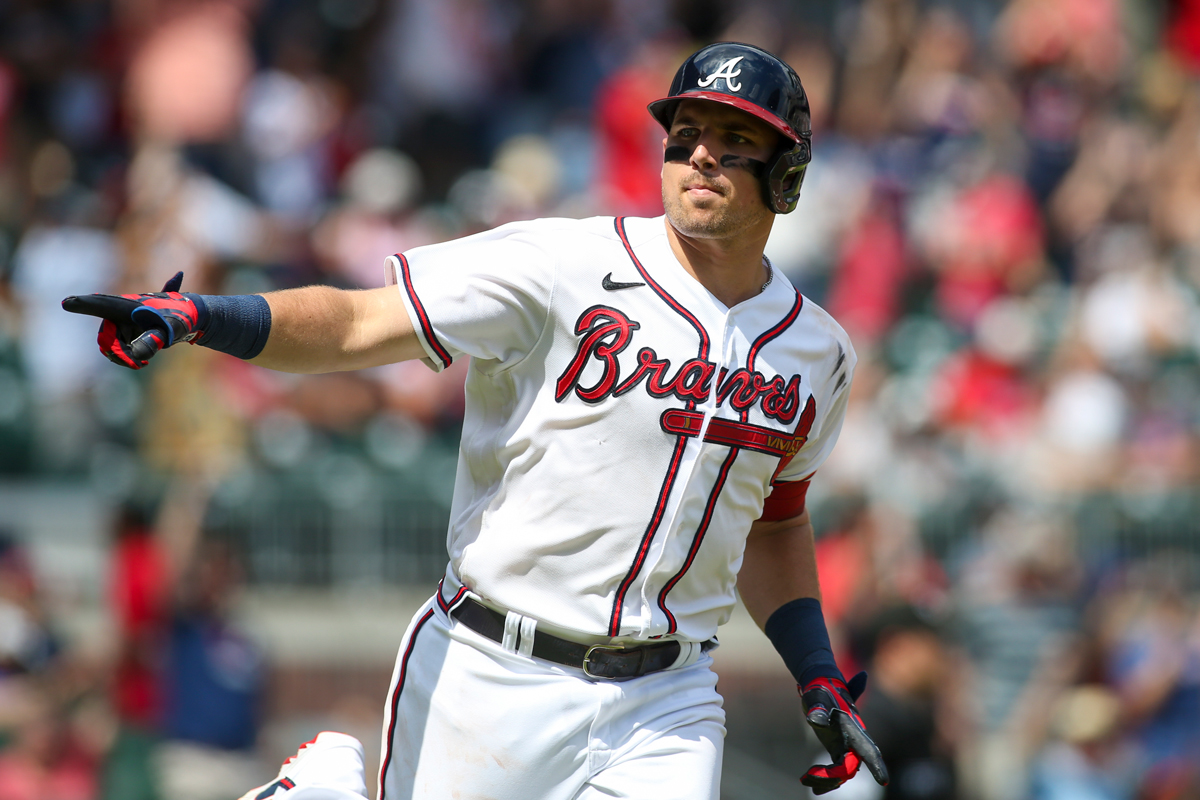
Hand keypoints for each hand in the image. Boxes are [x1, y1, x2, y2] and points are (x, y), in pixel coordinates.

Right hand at [62, 272, 203, 368]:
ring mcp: (122, 321)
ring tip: (141, 365)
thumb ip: (151, 343)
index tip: (66, 303)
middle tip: (136, 365)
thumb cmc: (179, 320)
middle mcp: (119, 311)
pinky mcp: (127, 330)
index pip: (99, 305)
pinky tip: (142, 363)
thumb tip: (138, 356)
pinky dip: (128, 358)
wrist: (192, 317)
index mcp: (126, 306)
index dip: (82, 304)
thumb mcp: (167, 332)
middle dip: (117, 354)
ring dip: (124, 358)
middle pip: (106, 337)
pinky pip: (119, 348)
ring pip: (112, 345)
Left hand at [800, 672, 888, 794]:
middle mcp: (854, 740)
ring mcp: (846, 746)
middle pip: (850, 767)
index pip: (869, 750)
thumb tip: (814, 720)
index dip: (877, 766)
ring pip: (842, 772)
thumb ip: (818, 710)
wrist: (820, 686)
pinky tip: (810, 784)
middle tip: (811, 779)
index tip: (884, 781)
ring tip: (806, 780)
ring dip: (826, 779)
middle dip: (833, 777)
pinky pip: (835, 770)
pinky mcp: (837, 749)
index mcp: (854, 729)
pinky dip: (824, 778)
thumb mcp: (818, 699)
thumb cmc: (821, 691)